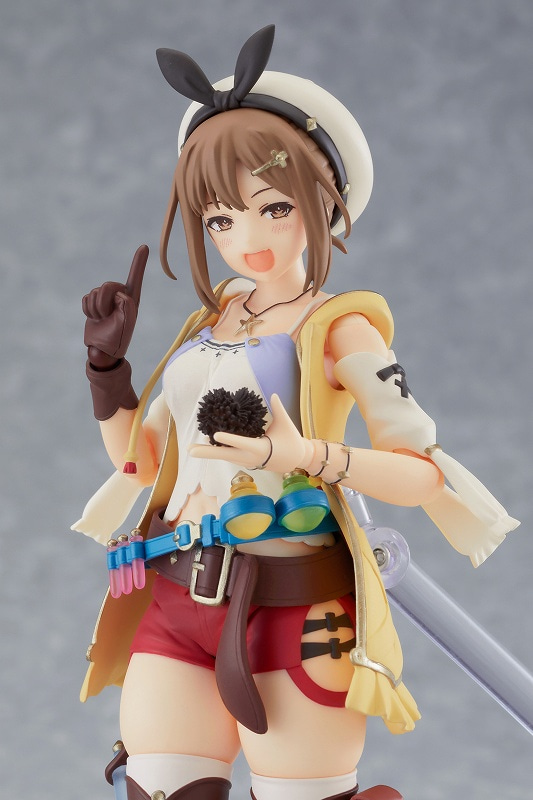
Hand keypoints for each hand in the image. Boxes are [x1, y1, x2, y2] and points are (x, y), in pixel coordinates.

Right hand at [82, 245, 148, 367]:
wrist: (103, 350)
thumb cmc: (117, 339)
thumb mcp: (126, 323)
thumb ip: (125, 305)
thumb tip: (119, 295)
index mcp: (132, 299)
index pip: (135, 278)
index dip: (139, 262)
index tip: (144, 246)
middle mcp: (119, 296)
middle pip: (107, 285)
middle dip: (103, 302)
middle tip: (106, 316)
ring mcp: (106, 300)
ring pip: (94, 292)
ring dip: (95, 309)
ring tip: (101, 320)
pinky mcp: (93, 303)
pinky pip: (85, 298)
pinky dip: (87, 310)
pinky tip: (94, 319)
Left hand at [189, 394, 312, 473]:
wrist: (295, 460)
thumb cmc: (291, 441)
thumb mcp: (285, 424)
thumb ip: (278, 408)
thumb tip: (272, 394)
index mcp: (261, 448)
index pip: (242, 442)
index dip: (229, 439)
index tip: (215, 434)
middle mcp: (250, 457)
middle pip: (226, 454)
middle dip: (207, 452)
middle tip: (189, 450)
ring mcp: (246, 461)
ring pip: (224, 456)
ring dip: (207, 452)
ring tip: (190, 449)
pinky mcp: (244, 461)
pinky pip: (227, 455)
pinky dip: (215, 451)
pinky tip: (203, 446)